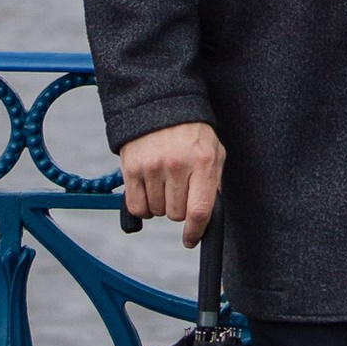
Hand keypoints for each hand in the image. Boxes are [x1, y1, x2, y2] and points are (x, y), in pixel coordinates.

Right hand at [119, 119, 225, 246]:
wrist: (159, 105)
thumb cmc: (191, 132)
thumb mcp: (214, 151)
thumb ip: (215, 181)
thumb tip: (208, 214)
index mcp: (203, 162)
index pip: (199, 211)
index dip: (195, 232)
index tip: (190, 240)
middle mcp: (177, 165)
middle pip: (176, 214)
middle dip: (179, 210)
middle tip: (179, 191)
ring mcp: (152, 167)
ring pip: (156, 212)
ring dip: (160, 205)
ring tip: (164, 183)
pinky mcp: (131, 168)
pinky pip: (136, 206)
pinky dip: (143, 205)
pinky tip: (149, 189)